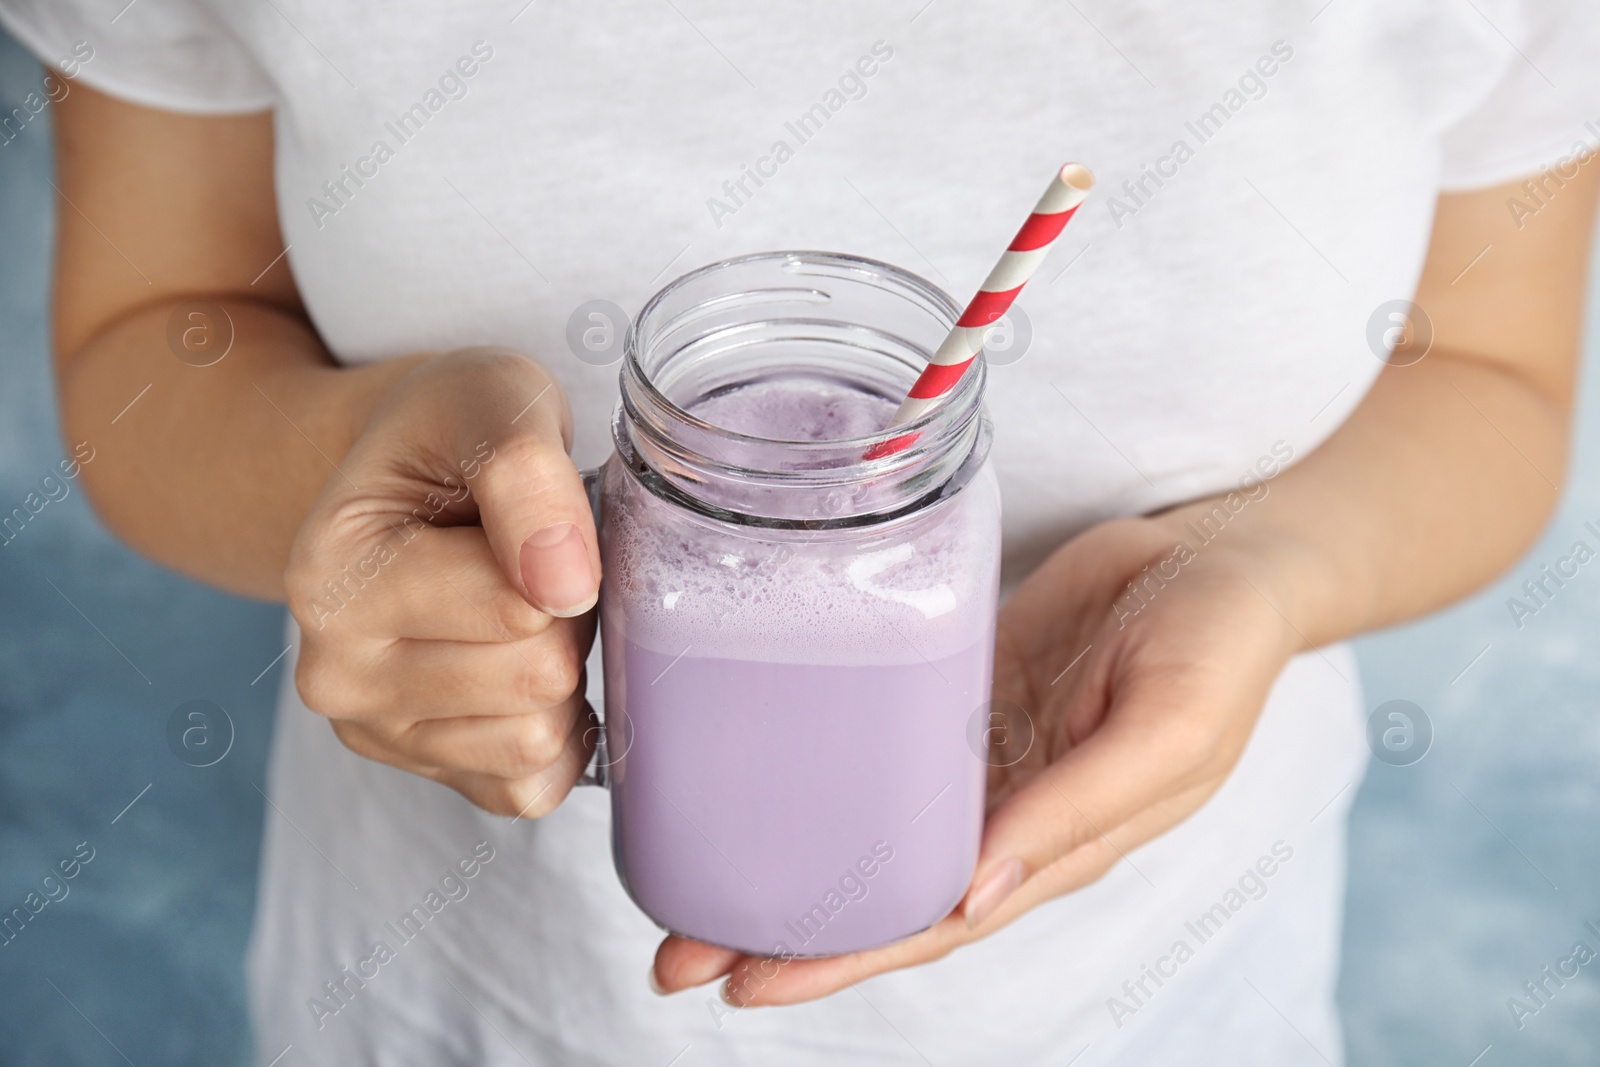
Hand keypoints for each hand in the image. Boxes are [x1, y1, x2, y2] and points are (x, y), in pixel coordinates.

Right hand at [286, 349, 600, 816]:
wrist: (412, 471)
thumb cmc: (453, 428)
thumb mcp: (493, 401)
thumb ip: (526, 477)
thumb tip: (564, 589)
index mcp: (331, 580)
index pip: (518, 610)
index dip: (561, 558)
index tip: (524, 517)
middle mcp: (333, 672)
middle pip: (535, 679)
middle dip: (566, 618)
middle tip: (531, 562)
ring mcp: (374, 733)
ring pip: (539, 740)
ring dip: (564, 671)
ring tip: (519, 606)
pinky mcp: (423, 772)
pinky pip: (532, 788)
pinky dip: (557, 732)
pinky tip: (523, 666)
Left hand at [650, 510, 1305, 1003]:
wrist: (1223, 553)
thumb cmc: (1220, 641)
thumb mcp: (1171, 726)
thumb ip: (1079, 810)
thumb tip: (976, 894)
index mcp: (1057, 843)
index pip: (933, 921)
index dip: (845, 958)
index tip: (750, 982)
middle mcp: (1007, 813)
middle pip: (881, 891)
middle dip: (783, 931)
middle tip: (678, 956)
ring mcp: (979, 754)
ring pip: (868, 826)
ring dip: (785, 859)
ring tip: (686, 884)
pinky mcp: (959, 691)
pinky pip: (881, 742)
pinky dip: (824, 773)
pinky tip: (762, 782)